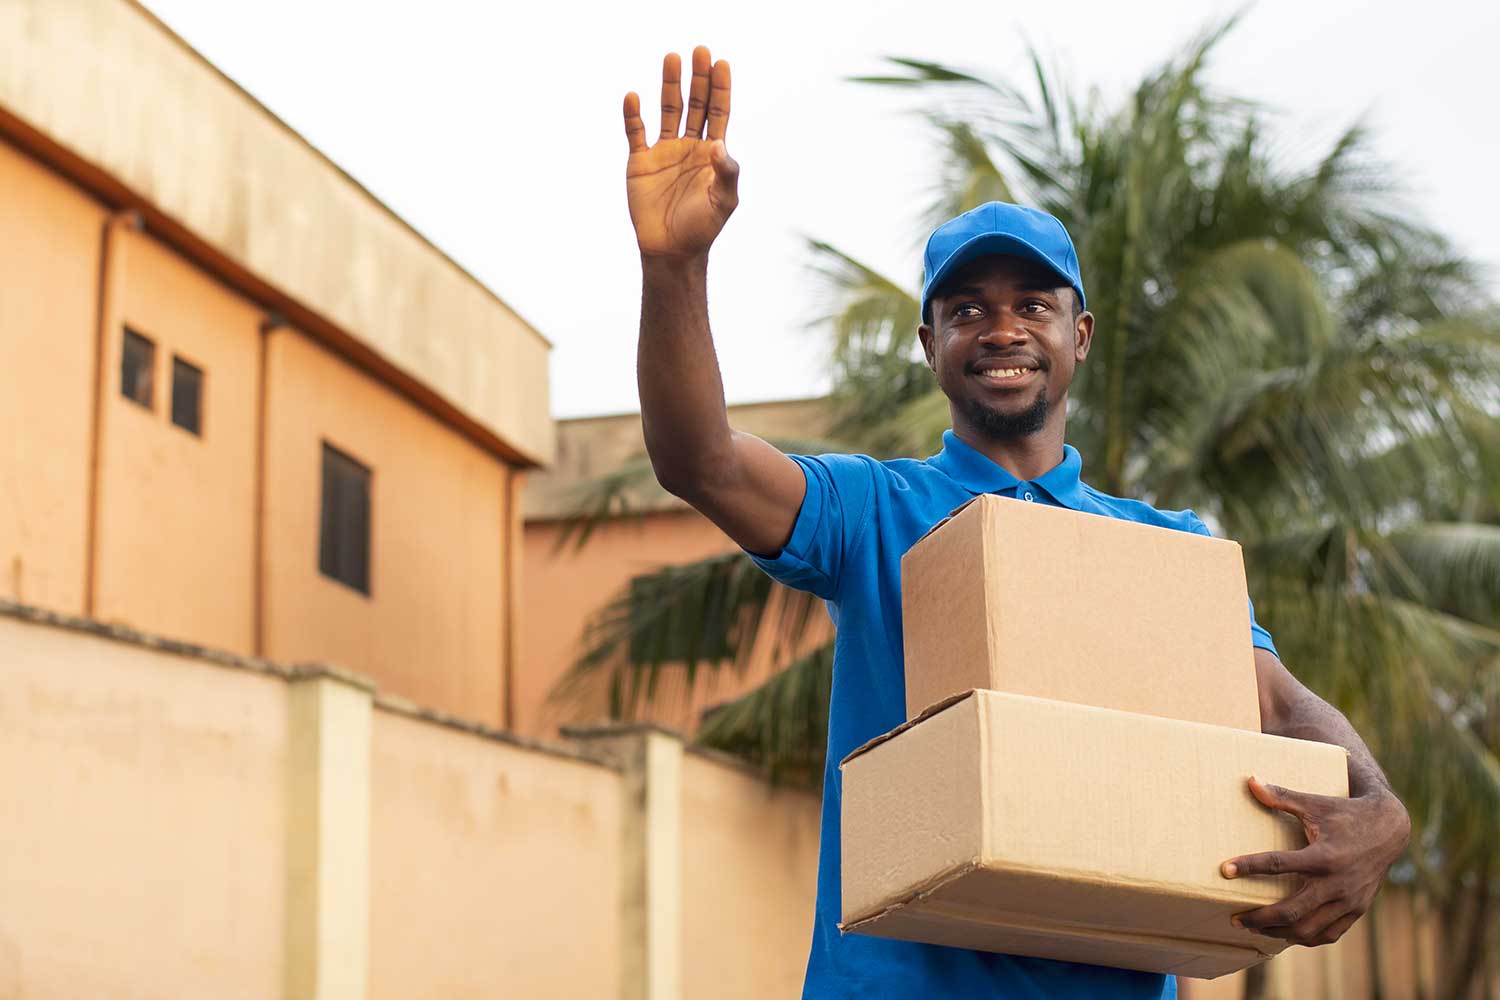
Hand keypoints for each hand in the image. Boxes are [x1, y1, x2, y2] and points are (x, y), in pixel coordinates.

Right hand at [623, 46, 739, 258]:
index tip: (721, 64)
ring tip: (672, 59)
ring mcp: (664, 152)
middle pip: (695, 104)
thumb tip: (719, 144)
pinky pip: (636, 132)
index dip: (720, 88)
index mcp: (711, 153)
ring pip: (668, 110)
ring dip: (670, 86)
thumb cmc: (702, 228)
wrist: (671, 251)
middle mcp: (688, 146)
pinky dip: (633, 115)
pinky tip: (634, 97)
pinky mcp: (640, 162)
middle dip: (698, 78)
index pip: (718, 113)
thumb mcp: (723, 202)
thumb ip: (726, 172)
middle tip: (699, 51)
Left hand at [1222, 776, 1409, 945]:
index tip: (1225, 871)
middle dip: (1260, 918)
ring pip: (1309, 929)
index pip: (1279, 865)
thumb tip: (1250, 780)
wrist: (1389, 829)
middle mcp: (1337, 883)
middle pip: (1292, 910)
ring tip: (1254, 929)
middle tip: (1235, 919)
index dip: (1249, 867)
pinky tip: (1286, 934)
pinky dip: (1306, 937)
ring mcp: (1348, 900)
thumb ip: (1282, 796)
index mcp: (1324, 856)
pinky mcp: (1357, 910)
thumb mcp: (1314, 803)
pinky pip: (1329, 933)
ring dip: (1279, 933)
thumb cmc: (1345, 813)